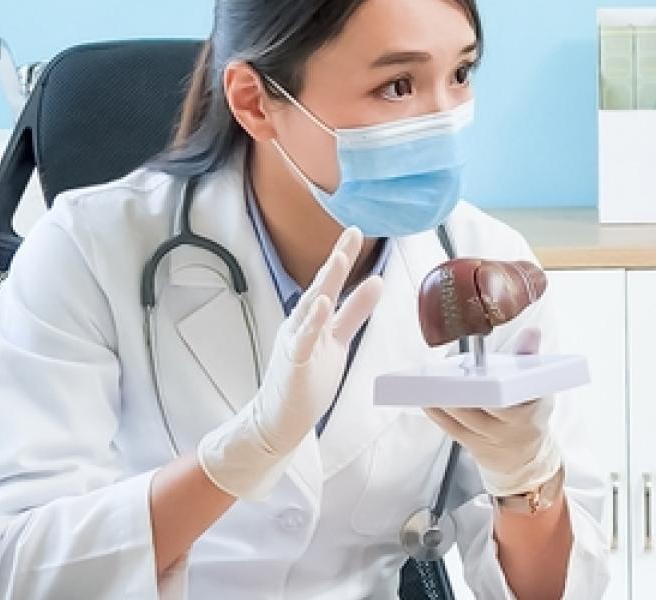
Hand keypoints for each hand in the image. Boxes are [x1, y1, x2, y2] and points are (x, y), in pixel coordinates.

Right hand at [198, 228, 383, 498]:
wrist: (279, 420)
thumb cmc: (306, 380)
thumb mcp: (337, 339)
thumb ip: (354, 311)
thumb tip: (376, 281)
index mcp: (312, 318)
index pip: (330, 284)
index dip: (342, 258)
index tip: (355, 231)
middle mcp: (301, 325)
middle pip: (321, 287)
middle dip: (336, 259)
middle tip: (351, 231)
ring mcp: (295, 342)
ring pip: (311, 308)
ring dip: (325, 282)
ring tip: (340, 258)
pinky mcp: (293, 363)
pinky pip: (303, 340)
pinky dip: (312, 322)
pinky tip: (323, 305)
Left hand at [424, 327, 560, 495]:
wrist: (525, 456)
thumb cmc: (529, 413)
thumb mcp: (538, 385)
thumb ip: (530, 357)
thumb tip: (531, 332)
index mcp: (527, 412)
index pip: (504, 399)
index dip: (488, 388)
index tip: (477, 374)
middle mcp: (507, 429)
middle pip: (477, 407)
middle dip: (459, 390)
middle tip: (443, 372)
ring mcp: (487, 439)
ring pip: (460, 416)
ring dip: (443, 397)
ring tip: (429, 379)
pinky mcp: (470, 445)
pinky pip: (449, 427)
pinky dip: (436, 411)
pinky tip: (426, 396)